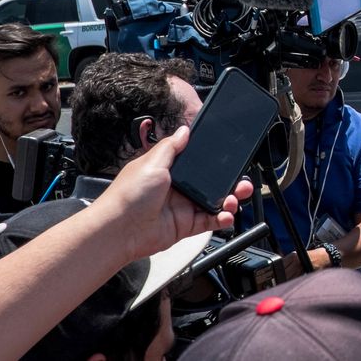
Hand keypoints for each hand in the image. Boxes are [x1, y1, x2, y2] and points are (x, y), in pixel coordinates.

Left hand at [90, 126, 249, 263]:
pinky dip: (222, 219)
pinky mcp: (185, 226)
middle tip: (241, 182)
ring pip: (214, 202)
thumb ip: (171, 147)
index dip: (214, 162)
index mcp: (169, 171)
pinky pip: (209, 221)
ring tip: (234, 199)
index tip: (230, 159)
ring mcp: (183, 207)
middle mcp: (177, 188)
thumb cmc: (128, 196)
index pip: (197, 163)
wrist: (119, 230)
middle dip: (229, 182)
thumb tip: (184, 130)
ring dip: (229, 200)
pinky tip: (227, 215)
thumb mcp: (151, 163)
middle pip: (211, 183)